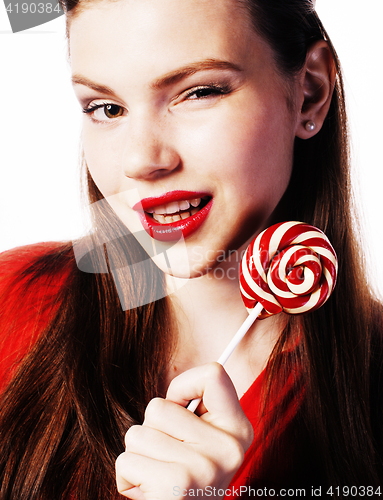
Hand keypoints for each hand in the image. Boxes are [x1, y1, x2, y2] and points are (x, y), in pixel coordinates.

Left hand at [115, 362, 253, 499]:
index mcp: (238, 429)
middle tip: (168, 458)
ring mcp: (203, 467)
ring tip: (157, 474)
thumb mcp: (206, 442)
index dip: (183, 386)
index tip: (181, 409)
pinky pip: (126, 460)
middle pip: (158, 407)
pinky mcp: (176, 487)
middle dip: (151, 431)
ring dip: (138, 455)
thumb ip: (195, 412)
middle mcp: (228, 447)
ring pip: (137, 433)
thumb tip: (172, 393)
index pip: (214, 374)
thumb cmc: (188, 479)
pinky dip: (127, 476)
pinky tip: (149, 489)